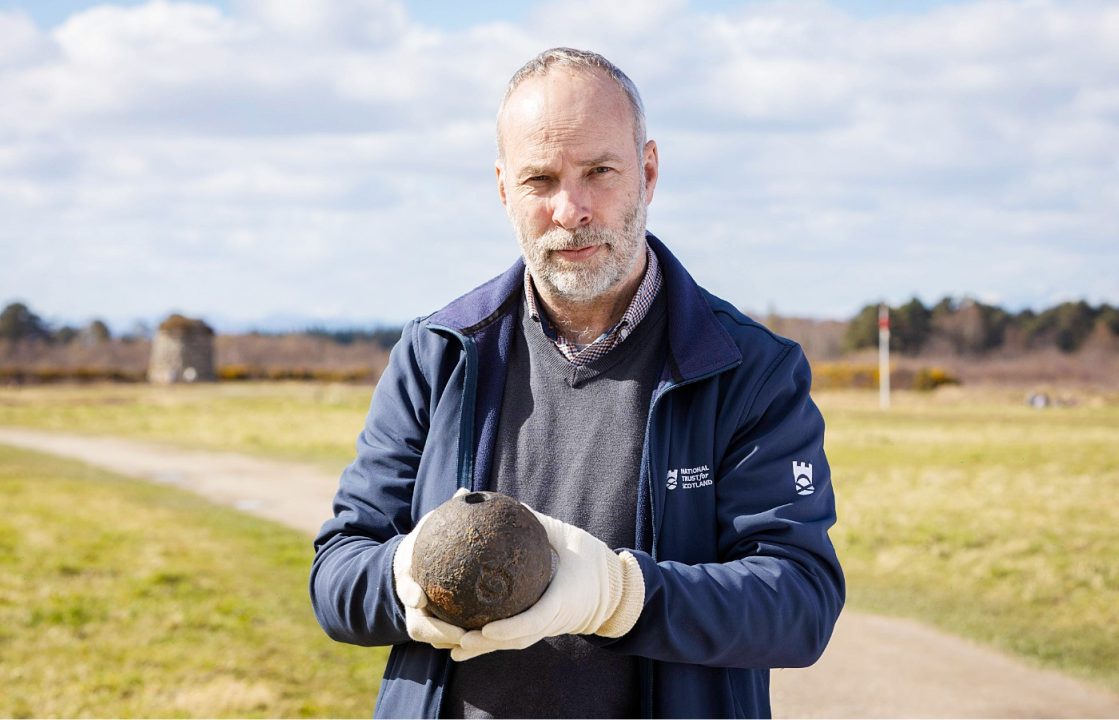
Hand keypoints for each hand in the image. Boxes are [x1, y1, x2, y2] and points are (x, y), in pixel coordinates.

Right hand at [393, 489, 469, 648]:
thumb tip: (465, 490)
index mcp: (406, 577)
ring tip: (479, 642)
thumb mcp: (430, 526)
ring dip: (453, 643)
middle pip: (418, 625)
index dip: (411, 593)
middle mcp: (410, 603)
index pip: (405, 587)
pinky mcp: (432, 629)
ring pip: (433, 638)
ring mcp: (419, 619)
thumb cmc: (425, 543)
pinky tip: (491, 637)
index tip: (420, 597)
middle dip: (437, 632)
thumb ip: (445, 513)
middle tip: (461, 633)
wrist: (408, 567)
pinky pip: (447, 639)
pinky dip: (463, 640)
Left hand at [452, 507, 644, 661]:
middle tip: (456, 640)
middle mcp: (552, 621)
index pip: (534, 621)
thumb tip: (508, 503)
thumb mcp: (570, 537)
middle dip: (484, 645)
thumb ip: (541, 523)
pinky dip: (487, 643)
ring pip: (509, 644)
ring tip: (450, 647)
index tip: (485, 629)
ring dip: (480, 649)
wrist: (613, 591)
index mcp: (562, 601)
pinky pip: (511, 638)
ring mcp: (545, 629)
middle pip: (514, 641)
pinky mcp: (539, 630)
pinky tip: (462, 645)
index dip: (509, 629)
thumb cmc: (591, 560)